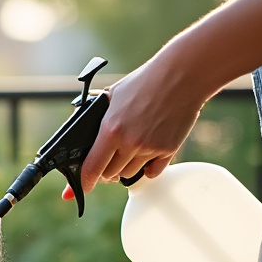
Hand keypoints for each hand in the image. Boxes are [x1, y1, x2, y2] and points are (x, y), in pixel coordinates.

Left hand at [63, 50, 210, 196]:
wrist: (181, 76)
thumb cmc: (144, 82)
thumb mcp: (111, 96)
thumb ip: (96, 117)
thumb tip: (80, 133)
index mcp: (111, 130)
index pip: (92, 168)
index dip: (84, 180)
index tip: (83, 185)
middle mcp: (130, 143)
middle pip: (110, 175)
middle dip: (105, 171)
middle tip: (107, 162)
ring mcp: (150, 148)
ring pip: (129, 175)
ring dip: (125, 169)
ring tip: (127, 154)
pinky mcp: (168, 150)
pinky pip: (152, 172)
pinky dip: (147, 168)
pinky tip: (146, 155)